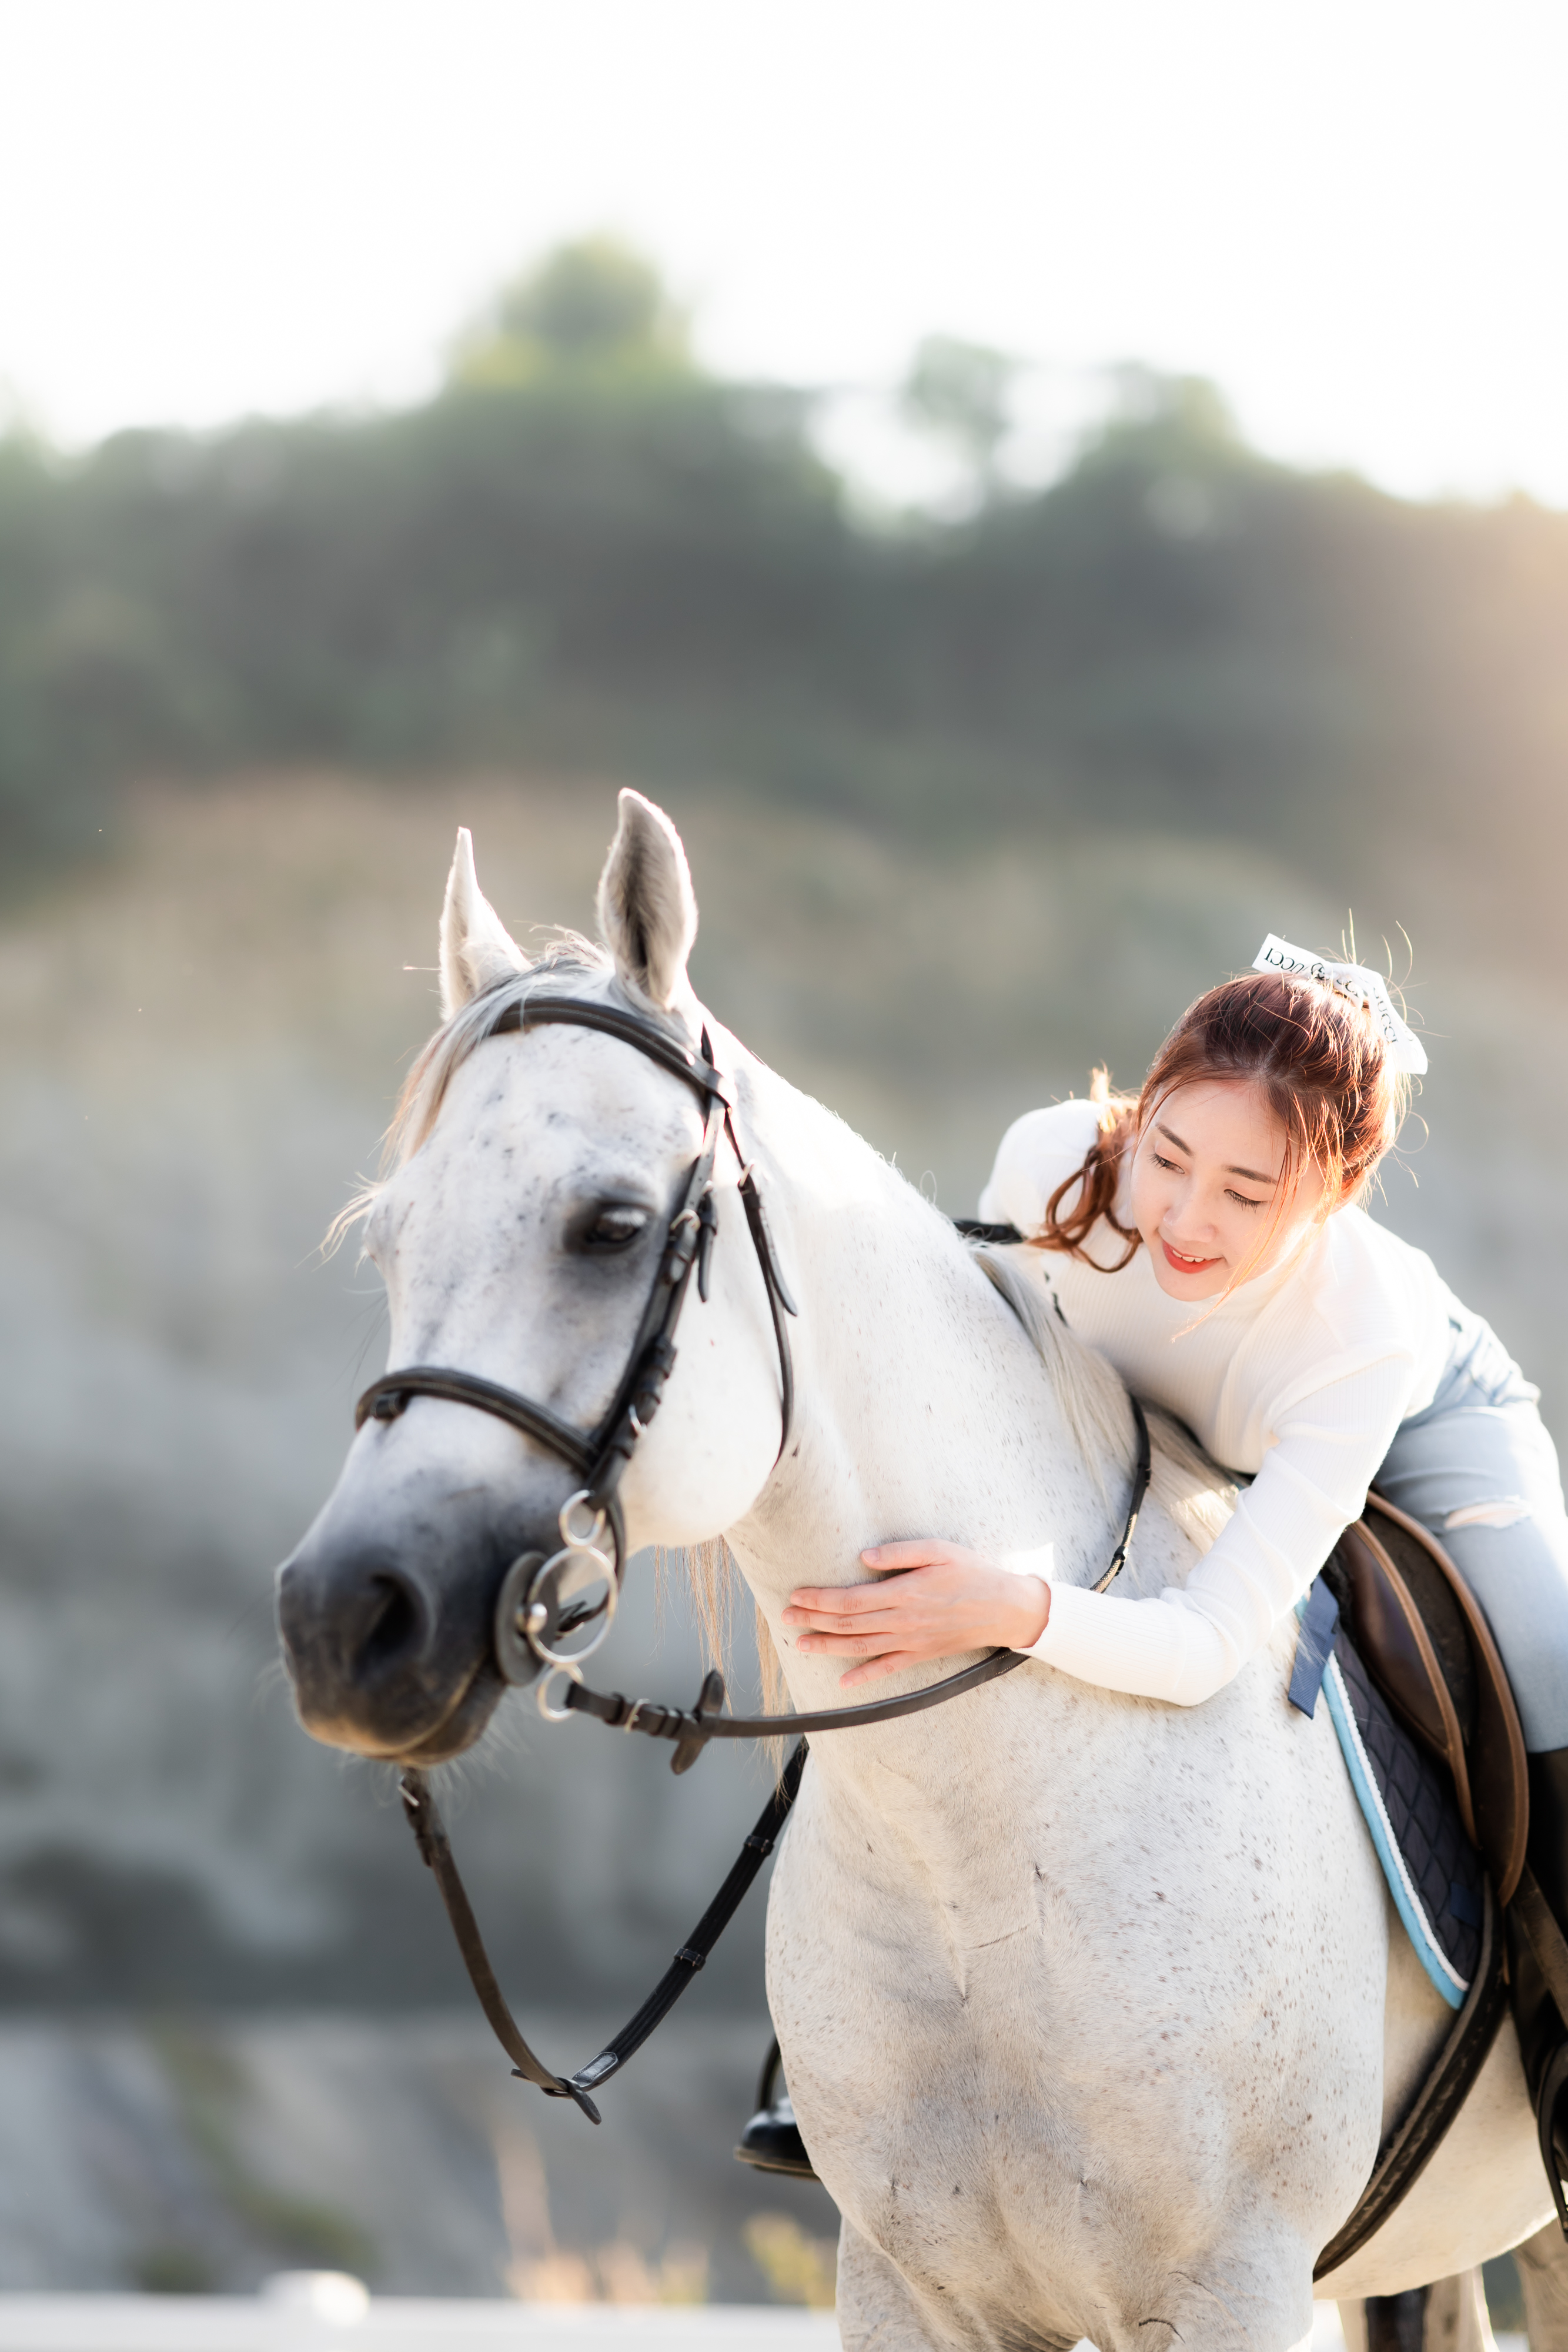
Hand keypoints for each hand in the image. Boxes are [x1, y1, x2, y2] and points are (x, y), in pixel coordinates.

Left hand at [781, 1541, 1050, 1688]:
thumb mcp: (939, 1550)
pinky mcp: (921, 1654)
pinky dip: (864, 1677)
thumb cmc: (972, 1573)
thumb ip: (900, 1552)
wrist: (1006, 1608)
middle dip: (813, 1621)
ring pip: (860, 1648)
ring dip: (828, 1647)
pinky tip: (843, 1682)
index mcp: (903, 1593)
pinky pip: (888, 1668)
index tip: (796, 1595)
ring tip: (801, 1644)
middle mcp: (902, 1621)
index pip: (850, 1599)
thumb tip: (863, 1557)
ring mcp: (911, 1641)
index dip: (819, 1600)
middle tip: (786, 1617)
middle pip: (848, 1624)